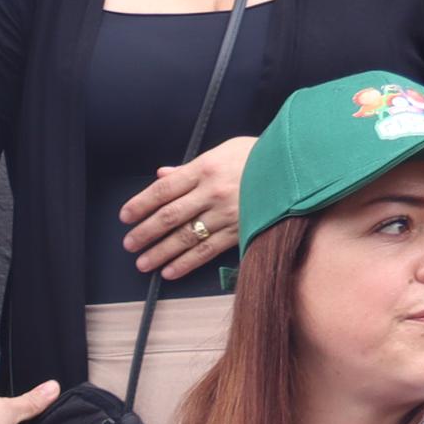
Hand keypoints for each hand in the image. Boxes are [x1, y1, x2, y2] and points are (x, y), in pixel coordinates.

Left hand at [120, 135, 255, 281]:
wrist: (297, 165)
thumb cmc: (260, 155)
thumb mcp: (223, 151)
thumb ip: (190, 168)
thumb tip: (162, 175)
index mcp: (205, 168)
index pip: (163, 189)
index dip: (140, 204)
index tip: (126, 216)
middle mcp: (213, 191)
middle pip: (170, 215)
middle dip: (145, 232)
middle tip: (129, 243)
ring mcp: (226, 213)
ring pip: (185, 236)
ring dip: (160, 252)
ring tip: (143, 263)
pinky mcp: (239, 230)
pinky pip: (207, 250)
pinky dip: (186, 263)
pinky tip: (170, 272)